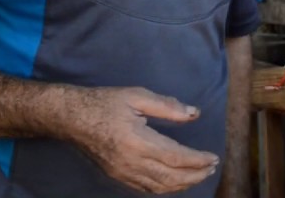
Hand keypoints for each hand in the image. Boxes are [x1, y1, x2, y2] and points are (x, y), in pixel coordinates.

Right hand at [67, 86, 217, 193]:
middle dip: (195, 175)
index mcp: (138, 141)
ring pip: (158, 187)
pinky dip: (164, 188)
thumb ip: (167, 106)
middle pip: (170, 178)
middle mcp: (130, 162)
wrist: (71, 118)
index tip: (213, 158)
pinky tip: (174, 182)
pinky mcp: (116, 176)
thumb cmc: (104, 103)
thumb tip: (193, 113)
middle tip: (211, 168)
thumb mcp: (136, 95)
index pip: (176, 157)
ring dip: (182, 184)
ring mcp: (122, 173)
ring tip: (199, 175)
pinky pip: (144, 188)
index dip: (198, 161)